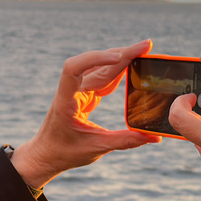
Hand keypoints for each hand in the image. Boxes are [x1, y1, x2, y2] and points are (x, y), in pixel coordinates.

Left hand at [10, 39, 160, 190]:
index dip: (95, 58)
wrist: (46, 155)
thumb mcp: (96, 148)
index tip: (119, 57)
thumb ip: (125, 141)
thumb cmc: (64, 152)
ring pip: (101, 68)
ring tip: (143, 50)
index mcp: (66, 101)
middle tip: (146, 46)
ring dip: (122, 58)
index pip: (73, 68)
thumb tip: (154, 137)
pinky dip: (119, 71)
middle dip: (122, 53)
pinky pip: (103, 78)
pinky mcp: (85, 94)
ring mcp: (78, 90)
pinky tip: (133, 64)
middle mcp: (72, 90)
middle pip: (96, 64)